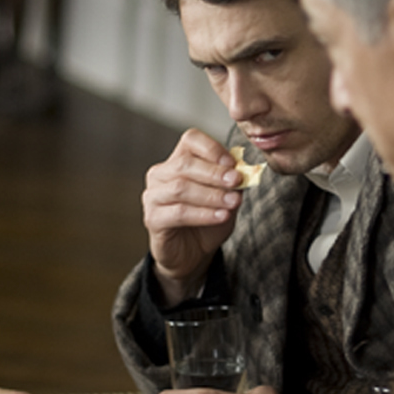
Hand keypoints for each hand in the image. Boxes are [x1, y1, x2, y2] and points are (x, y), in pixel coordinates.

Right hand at [142, 129, 245, 302]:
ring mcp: (153, 196)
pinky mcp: (152, 219)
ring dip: (211, 194)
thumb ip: (231, 184)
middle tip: (237, 181)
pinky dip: (203, 214)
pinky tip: (221, 216)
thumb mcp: (225, 198)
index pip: (191, 140)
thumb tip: (241, 172)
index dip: (212, 148)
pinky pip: (179, 213)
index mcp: (178, 161)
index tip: (233, 163)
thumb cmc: (207, 220)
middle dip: (215, 173)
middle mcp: (160, 174)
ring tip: (233, 202)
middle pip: (185, 164)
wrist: (192, 253)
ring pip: (181, 188)